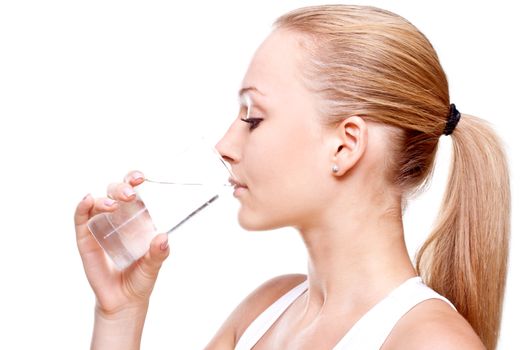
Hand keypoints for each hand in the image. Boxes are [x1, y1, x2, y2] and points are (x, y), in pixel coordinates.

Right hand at [74, 170, 169, 315]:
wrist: (123, 300)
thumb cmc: (141, 277)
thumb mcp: (153, 265)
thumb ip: (158, 253)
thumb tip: (163, 237)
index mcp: (137, 217)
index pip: (134, 191)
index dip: (134, 180)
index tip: (140, 178)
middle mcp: (118, 217)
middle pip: (115, 191)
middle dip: (121, 188)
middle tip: (130, 194)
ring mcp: (101, 226)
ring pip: (98, 202)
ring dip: (104, 199)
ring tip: (112, 205)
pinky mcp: (86, 238)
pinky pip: (81, 219)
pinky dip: (82, 207)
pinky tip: (86, 200)